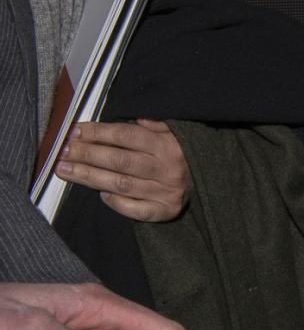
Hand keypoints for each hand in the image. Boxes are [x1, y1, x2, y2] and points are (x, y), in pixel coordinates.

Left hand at [56, 119, 191, 221]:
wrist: (216, 180)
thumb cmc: (186, 153)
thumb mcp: (177, 131)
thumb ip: (156, 124)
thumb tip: (133, 118)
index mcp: (168, 145)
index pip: (127, 135)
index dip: (98, 132)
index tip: (74, 131)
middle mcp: (168, 168)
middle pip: (119, 160)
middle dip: (86, 154)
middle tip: (61, 152)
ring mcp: (167, 191)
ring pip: (121, 184)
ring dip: (89, 177)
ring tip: (65, 170)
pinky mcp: (167, 210)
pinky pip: (136, 210)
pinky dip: (116, 203)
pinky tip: (99, 194)